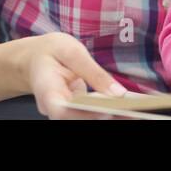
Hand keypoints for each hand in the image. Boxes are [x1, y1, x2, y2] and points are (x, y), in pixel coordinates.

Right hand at [12, 32, 127, 118]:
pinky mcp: (74, 112)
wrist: (34, 58)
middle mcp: (53, 107)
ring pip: (86, 120)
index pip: (61, 111)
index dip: (84, 114)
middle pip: (78, 120)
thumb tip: (118, 94)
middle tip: (132, 113)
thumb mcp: (71, 51)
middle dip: (105, 117)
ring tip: (136, 112)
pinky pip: (91, 115)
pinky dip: (109, 113)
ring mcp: (63, 112)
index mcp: (46, 90)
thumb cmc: (51, 51)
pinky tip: (129, 109)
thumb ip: (94, 72)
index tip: (107, 110)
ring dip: (111, 116)